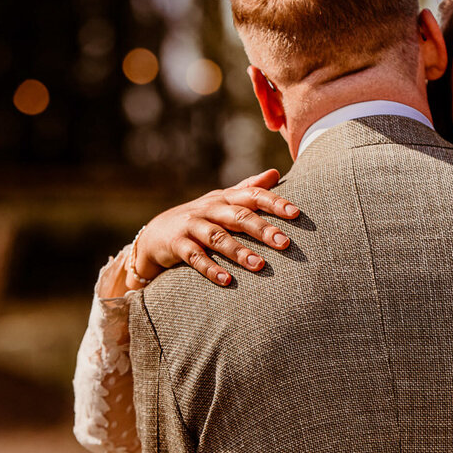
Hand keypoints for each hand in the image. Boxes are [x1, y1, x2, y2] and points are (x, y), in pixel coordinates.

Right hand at [132, 169, 296, 286]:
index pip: (252, 195)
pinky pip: (195, 257)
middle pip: (238, 216)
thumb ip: (248, 188)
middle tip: (284, 243)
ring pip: (217, 237)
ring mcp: (192, 226)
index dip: (274, 202)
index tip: (296, 213)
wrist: (156, 234)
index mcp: (225, 198)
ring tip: (259, 265)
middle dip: (262, 229)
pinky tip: (226, 280)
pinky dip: (210, 269)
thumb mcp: (223, 201)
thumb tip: (275, 172)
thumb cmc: (201, 218)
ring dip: (238, 251)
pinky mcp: (178, 245)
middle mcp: (210, 209)